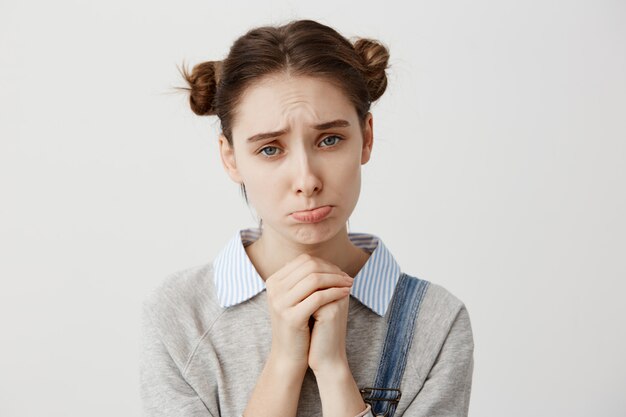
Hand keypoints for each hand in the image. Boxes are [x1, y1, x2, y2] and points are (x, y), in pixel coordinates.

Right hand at [264, 253, 353, 370]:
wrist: (288, 354)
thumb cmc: (297, 324)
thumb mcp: (296, 298)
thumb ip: (304, 280)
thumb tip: (324, 261)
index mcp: (274, 281)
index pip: (304, 261)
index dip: (325, 264)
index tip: (340, 271)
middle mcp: (274, 289)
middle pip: (309, 267)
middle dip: (333, 270)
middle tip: (347, 277)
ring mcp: (280, 302)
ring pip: (314, 280)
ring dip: (336, 280)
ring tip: (349, 284)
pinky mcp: (291, 317)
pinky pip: (318, 297)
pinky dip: (335, 293)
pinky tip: (345, 294)